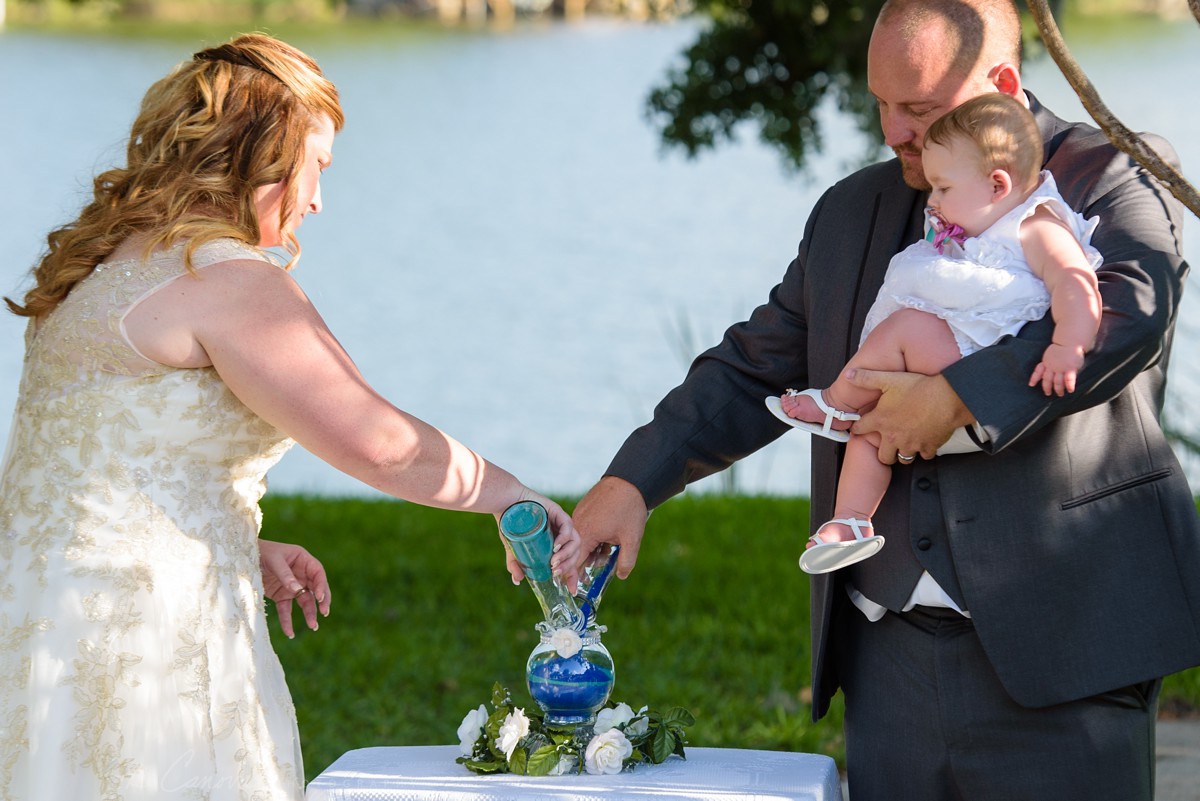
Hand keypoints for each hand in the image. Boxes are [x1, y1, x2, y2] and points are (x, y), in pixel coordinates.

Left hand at [259, 539, 330, 638]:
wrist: (243, 556)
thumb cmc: (261, 552)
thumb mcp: (273, 560)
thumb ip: (285, 575)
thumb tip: (298, 590)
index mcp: (302, 560)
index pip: (317, 573)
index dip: (321, 585)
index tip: (320, 597)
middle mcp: (300, 573)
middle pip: (315, 589)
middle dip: (322, 601)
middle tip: (324, 613)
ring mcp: (291, 586)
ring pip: (304, 602)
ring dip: (309, 614)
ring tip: (313, 626)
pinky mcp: (281, 596)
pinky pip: (286, 610)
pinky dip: (287, 621)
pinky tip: (289, 633)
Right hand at [497, 488, 580, 593]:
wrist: (505, 505)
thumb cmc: (510, 526)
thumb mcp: (514, 549)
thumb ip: (516, 564)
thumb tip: (517, 580)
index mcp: (555, 544)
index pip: (570, 561)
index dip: (573, 576)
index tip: (572, 590)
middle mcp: (561, 534)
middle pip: (575, 553)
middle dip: (568, 566)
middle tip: (555, 572)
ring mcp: (561, 523)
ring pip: (575, 541)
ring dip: (567, 554)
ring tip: (554, 561)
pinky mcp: (558, 512)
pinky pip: (568, 526)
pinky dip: (565, 538)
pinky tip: (556, 546)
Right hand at [571, 476, 647, 579]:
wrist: (630, 480)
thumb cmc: (630, 509)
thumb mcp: (632, 540)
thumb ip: (626, 562)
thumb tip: (621, 576)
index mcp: (586, 533)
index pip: (573, 561)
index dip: (572, 577)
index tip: (572, 589)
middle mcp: (578, 524)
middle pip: (576, 552)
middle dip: (587, 561)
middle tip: (599, 563)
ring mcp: (579, 514)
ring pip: (580, 540)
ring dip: (592, 548)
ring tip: (608, 546)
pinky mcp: (584, 508)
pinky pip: (583, 528)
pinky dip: (592, 536)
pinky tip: (607, 535)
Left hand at [847, 369, 972, 460]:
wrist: (947, 398)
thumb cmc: (919, 388)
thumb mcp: (888, 379)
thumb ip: (866, 378)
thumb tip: (848, 375)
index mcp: (881, 421)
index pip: (859, 430)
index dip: (857, 429)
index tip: (860, 428)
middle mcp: (893, 437)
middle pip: (883, 456)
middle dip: (884, 452)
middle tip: (887, 443)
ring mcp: (911, 444)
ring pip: (903, 459)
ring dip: (903, 453)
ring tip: (905, 443)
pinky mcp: (928, 447)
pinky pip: (924, 456)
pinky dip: (923, 451)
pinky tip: (924, 441)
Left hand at [1029, 343, 1084, 395]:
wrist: (1070, 341)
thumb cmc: (1061, 348)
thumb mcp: (1050, 355)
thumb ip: (1048, 362)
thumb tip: (1047, 370)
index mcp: (1046, 362)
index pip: (1038, 371)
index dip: (1034, 378)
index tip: (1031, 385)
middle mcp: (1052, 366)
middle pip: (1047, 380)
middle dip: (1047, 388)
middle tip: (1047, 394)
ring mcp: (1061, 368)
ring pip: (1057, 382)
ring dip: (1058, 389)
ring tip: (1060, 394)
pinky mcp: (1070, 368)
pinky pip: (1069, 379)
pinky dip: (1069, 386)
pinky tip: (1070, 390)